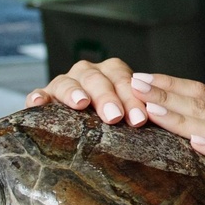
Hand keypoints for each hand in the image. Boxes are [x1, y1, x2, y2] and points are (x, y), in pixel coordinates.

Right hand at [26, 58, 150, 125]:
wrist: (84, 130)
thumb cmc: (116, 124)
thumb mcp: (131, 117)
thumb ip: (142, 116)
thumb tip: (166, 128)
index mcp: (112, 74)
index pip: (123, 78)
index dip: (131, 97)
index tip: (139, 119)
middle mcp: (88, 75)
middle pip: (96, 79)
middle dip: (107, 97)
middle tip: (115, 117)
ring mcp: (64, 85)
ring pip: (67, 82)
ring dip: (74, 91)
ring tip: (81, 103)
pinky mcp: (44, 98)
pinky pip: (38, 94)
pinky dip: (38, 97)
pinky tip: (38, 103)